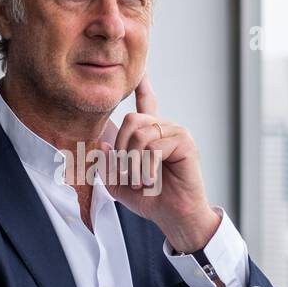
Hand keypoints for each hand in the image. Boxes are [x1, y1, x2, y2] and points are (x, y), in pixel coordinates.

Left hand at [100, 73, 219, 252]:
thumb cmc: (151, 200)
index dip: (143, 84)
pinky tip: (154, 180)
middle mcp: (164, 129)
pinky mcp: (185, 143)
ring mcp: (176, 133)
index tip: (141, 69)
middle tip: (129, 175)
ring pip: (141, 135)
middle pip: (132, 120)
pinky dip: (148, 168)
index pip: (146, 102)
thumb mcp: (119, 185)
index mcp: (150, 134)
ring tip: (142, 181)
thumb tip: (103, 145)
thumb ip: (107, 166)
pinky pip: (154, 146)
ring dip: (134, 164)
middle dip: (123, 150)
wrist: (174, 217)